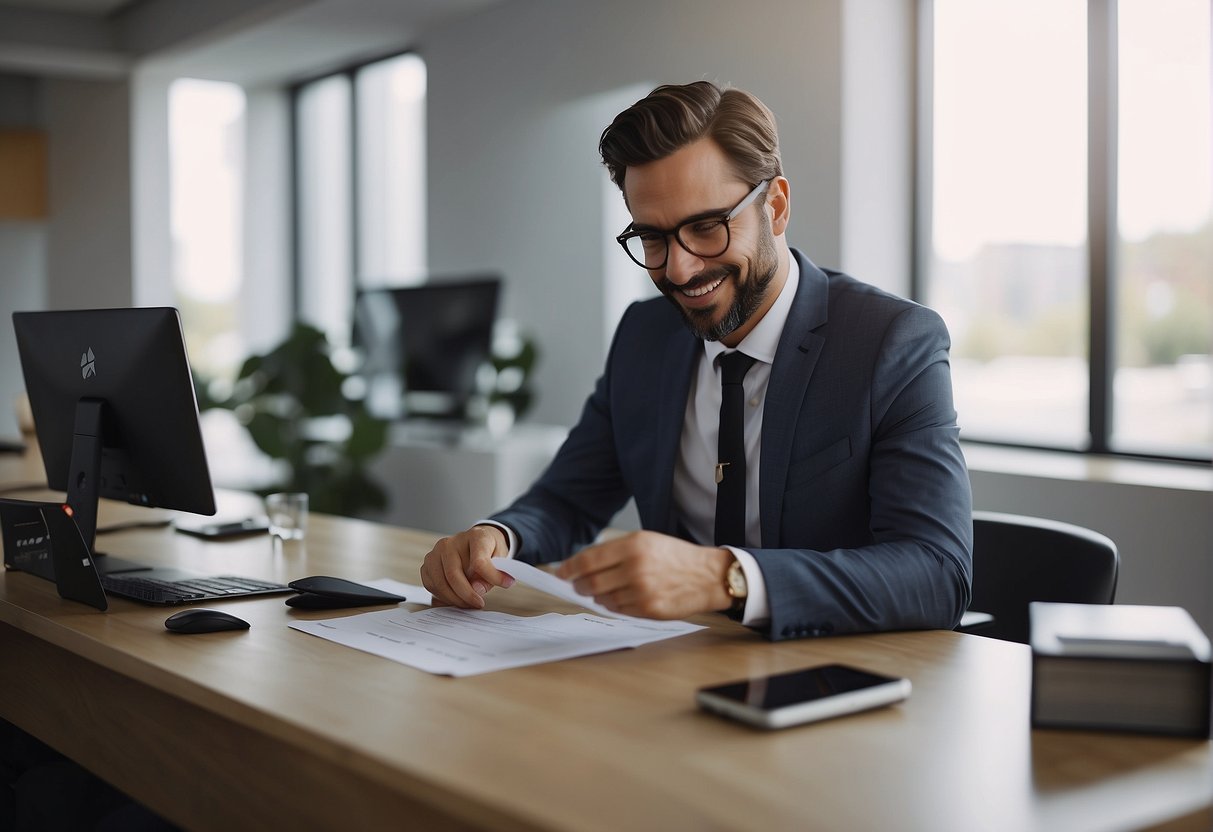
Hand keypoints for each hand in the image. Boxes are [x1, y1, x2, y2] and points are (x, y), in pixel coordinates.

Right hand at [420, 524, 515, 608]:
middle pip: (454, 574)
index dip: (491, 577)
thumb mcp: (499, 557)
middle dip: (467, 595)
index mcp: (474, 536)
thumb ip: (491, 574)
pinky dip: (443, 597)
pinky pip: (431, 586)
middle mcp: (450, 543)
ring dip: (455, 599)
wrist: (475, 542)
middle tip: (479, 603)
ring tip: (468, 603)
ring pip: (440, 583)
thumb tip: (477, 590)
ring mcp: (435, 553)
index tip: (504, 585)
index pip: (479, 561)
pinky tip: (456, 598)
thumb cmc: (488, 550)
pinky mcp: (427, 565)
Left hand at [556, 531, 732, 619]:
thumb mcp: (646, 541)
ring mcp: (642, 590)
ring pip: (603, 600)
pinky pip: (618, 611)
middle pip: (591, 583)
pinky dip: (614, 606)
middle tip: (577, 585)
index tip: (561, 573)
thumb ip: (614, 552)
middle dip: (579, 586)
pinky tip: (621, 598)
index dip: (569, 568)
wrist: (707, 576)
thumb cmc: (675, 557)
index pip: (589, 560)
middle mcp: (636, 567)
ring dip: (597, 597)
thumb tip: (581, 566)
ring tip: (605, 591)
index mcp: (633, 545)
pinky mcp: (648, 609)